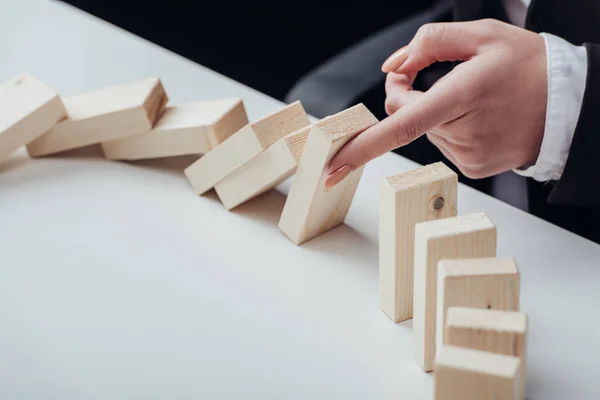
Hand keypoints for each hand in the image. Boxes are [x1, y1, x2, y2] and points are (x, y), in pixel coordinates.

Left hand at [325, 19, 546, 187]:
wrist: (570, 104)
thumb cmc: (527, 65)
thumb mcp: (482, 35)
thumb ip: (430, 42)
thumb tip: (392, 67)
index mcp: (464, 95)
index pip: (403, 125)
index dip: (364, 146)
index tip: (334, 166)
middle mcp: (465, 133)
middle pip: (408, 118)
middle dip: (408, 96)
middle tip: (425, 74)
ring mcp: (470, 155)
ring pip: (426, 131)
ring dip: (433, 113)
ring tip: (470, 97)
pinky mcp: (474, 168)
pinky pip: (444, 144)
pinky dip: (449, 128)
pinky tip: (477, 118)